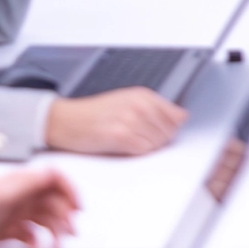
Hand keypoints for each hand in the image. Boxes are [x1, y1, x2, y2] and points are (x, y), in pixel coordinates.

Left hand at [0, 168, 79, 247]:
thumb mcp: (2, 193)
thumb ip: (28, 183)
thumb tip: (53, 173)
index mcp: (23, 182)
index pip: (56, 180)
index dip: (70, 191)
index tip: (78, 208)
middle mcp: (22, 196)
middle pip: (54, 203)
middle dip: (65, 218)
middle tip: (71, 233)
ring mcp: (15, 213)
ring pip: (45, 221)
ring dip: (54, 234)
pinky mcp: (7, 230)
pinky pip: (30, 236)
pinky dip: (36, 244)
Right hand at [45, 88, 186, 155]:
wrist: (66, 120)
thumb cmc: (95, 113)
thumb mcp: (128, 101)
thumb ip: (156, 108)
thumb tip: (183, 117)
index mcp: (143, 95)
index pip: (176, 116)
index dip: (171, 129)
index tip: (162, 134)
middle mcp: (138, 104)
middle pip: (169, 131)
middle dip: (160, 140)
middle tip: (140, 139)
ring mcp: (130, 119)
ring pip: (157, 142)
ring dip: (147, 147)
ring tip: (130, 142)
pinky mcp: (120, 135)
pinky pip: (143, 150)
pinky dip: (137, 152)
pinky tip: (124, 147)